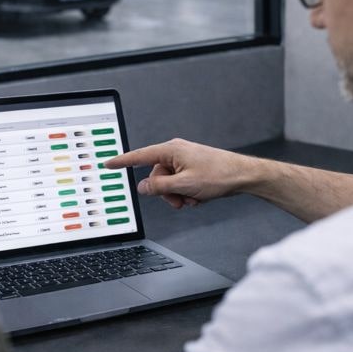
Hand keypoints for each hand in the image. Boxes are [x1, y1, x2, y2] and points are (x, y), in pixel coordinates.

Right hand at [104, 138, 250, 208]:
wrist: (243, 175)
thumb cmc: (218, 175)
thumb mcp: (184, 185)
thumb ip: (159, 187)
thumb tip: (142, 187)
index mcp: (171, 150)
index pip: (139, 156)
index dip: (122, 162)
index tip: (109, 164)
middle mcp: (176, 152)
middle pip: (156, 176)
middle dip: (166, 193)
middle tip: (180, 201)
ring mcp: (184, 159)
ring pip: (168, 183)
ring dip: (178, 195)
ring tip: (193, 199)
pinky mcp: (192, 167)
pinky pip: (180, 183)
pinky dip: (187, 193)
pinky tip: (199, 196)